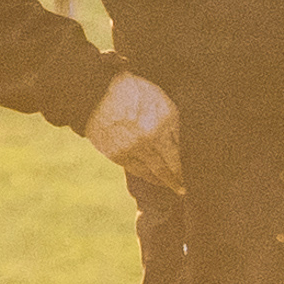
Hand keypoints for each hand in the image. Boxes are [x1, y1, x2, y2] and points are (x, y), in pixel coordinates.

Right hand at [79, 69, 185, 190]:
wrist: (98, 93)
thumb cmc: (134, 92)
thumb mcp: (161, 102)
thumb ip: (172, 126)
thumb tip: (178, 149)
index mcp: (162, 125)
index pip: (175, 156)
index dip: (181, 170)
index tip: (185, 180)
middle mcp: (147, 140)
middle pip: (165, 169)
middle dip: (174, 182)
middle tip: (181, 191)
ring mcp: (131, 149)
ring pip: (150, 173)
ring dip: (160, 181)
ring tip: (167, 185)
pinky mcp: (116, 154)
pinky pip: (135, 170)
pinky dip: (144, 175)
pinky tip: (150, 176)